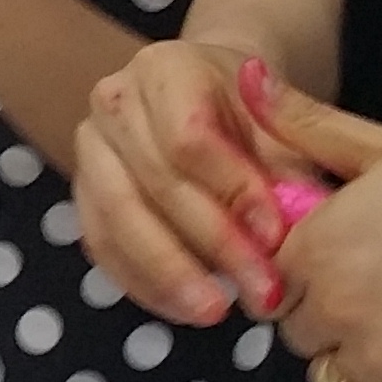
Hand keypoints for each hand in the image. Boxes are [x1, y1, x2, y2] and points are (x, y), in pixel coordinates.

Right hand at [75, 41, 308, 325]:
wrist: (217, 103)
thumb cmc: (259, 117)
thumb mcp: (286, 128)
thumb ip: (291, 170)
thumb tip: (299, 226)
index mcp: (165, 68)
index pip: (188, 135)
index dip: (232, 189)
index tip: (276, 236)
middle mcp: (113, 100)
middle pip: (152, 179)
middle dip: (212, 243)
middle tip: (263, 295)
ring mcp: (89, 146)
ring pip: (117, 214)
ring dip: (169, 271)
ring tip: (216, 313)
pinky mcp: (82, 190)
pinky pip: (100, 242)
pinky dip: (141, 282)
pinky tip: (182, 310)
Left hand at [262, 83, 381, 381]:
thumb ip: (309, 124)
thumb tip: (247, 79)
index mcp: (314, 249)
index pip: (269, 278)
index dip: (301, 270)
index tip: (341, 260)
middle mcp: (333, 311)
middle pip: (296, 330)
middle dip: (323, 315)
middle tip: (378, 293)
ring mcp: (379, 364)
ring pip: (331, 376)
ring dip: (353, 359)